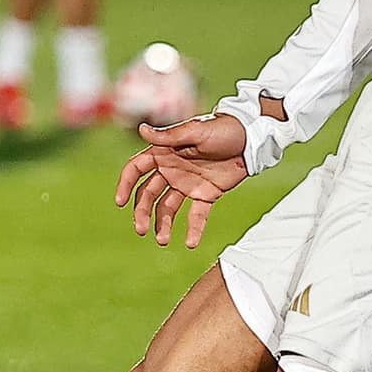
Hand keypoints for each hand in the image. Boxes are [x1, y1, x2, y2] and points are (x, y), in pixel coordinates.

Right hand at [115, 112, 250, 249]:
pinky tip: (190, 243)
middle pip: (148, 194)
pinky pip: (196, 215)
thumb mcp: (196, 130)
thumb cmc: (223, 128)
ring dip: (162, 224)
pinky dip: (193, 229)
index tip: (120, 202)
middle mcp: (172, 170)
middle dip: (142, 212)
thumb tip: (141, 129)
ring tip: (162, 240)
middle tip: (141, 230)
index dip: (125, 184)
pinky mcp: (206, 195)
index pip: (136, 169)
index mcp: (165, 152)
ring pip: (167, 208)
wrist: (251, 139)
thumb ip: (169, 136)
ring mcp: (188, 184)